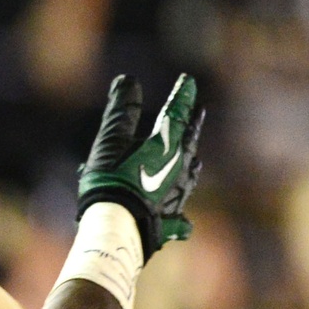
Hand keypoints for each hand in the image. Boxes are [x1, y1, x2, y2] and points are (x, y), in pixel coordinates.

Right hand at [76, 73, 204, 256]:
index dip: (181, 96)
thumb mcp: (110, 140)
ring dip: (191, 164)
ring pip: (190, 176)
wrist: (117, 228)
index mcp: (166, 146)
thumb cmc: (112, 180)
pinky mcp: (170, 222)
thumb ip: (120, 110)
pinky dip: (181, 215)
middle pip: (189, 142)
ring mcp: (178, 197)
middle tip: (198, 113)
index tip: (187, 80)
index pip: (176, 114)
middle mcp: (179, 169)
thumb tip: (127, 80)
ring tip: (195, 160)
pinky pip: (180, 216)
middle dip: (192, 126)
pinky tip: (184, 220)